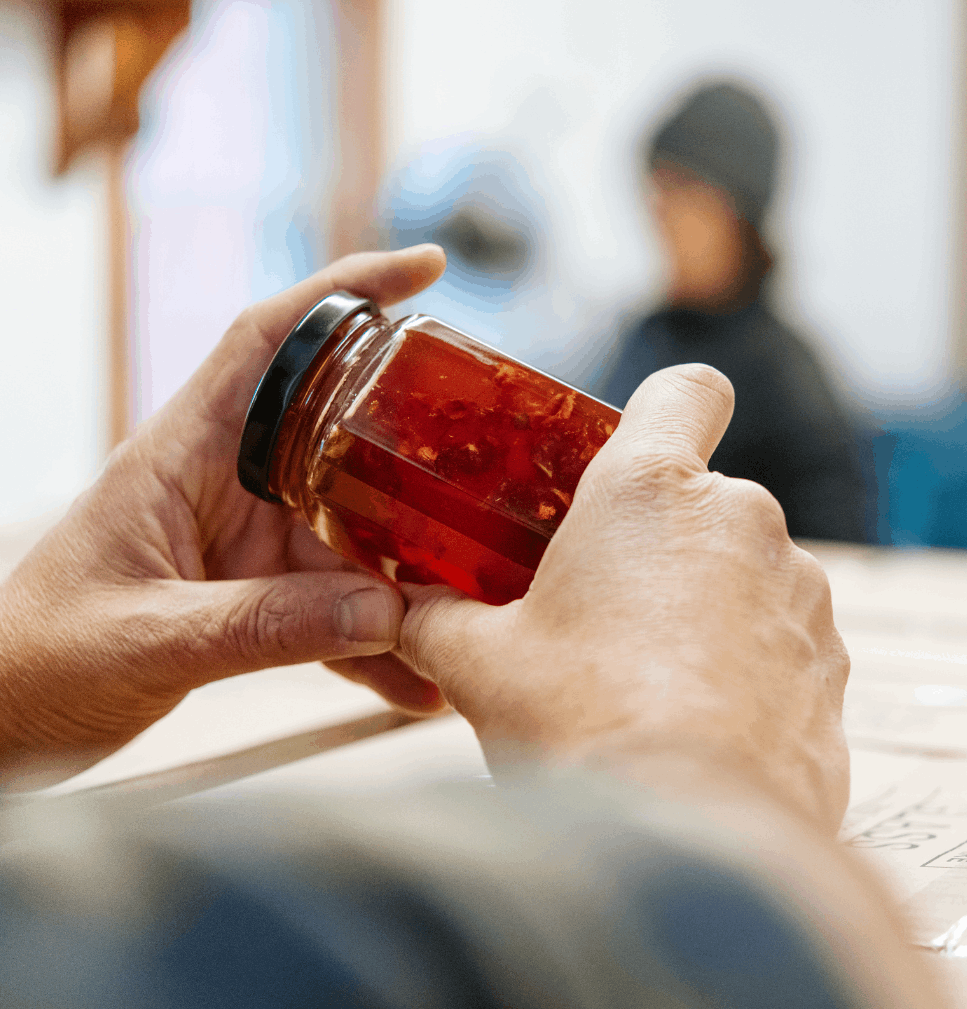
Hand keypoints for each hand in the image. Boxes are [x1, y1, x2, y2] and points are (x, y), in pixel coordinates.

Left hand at [0, 247, 447, 785]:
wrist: (2, 710)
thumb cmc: (40, 654)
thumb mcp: (147, 638)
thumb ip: (262, 626)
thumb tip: (387, 613)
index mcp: (184, 451)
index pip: (268, 338)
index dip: (345, 290)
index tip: (424, 268)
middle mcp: (228, 481)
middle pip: (340, 430)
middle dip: (416, 439)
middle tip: (497, 460)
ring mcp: (250, 539)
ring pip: (354, 532)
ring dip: (412, 572)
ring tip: (477, 605)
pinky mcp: (260, 594)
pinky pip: (335, 608)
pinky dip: (376, 643)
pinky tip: (416, 685)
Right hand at [399, 363, 850, 832]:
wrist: (692, 839)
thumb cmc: (583, 726)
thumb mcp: (482, 664)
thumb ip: (437, 620)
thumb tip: (402, 613)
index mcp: (649, 491)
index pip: (687, 390)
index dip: (663, 408)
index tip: (631, 452)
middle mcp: (739, 522)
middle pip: (697, 496)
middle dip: (652, 538)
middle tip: (597, 599)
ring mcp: (797, 591)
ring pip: (740, 565)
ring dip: (698, 598)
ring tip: (642, 671)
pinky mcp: (827, 663)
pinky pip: (777, 633)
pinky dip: (741, 657)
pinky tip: (692, 715)